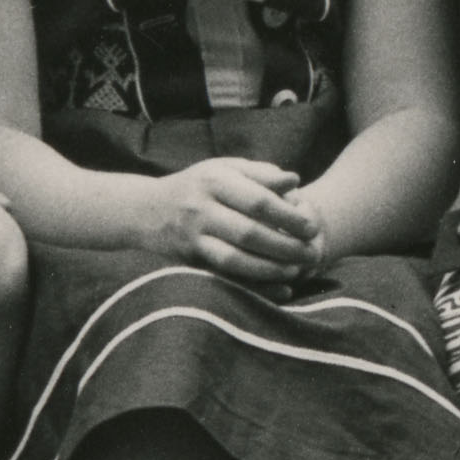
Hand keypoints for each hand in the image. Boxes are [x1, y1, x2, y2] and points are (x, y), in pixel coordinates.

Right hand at [155, 157, 327, 293]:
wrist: (146, 211)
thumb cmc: (198, 186)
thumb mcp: (224, 170)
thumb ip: (260, 174)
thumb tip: (294, 181)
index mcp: (213, 181)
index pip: (258, 201)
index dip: (289, 216)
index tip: (312, 226)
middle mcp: (200, 210)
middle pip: (249, 233)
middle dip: (286, 246)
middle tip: (312, 254)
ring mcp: (192, 239)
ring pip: (235, 260)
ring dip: (271, 269)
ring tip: (296, 270)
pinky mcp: (189, 262)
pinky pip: (225, 279)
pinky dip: (254, 288)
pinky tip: (280, 289)